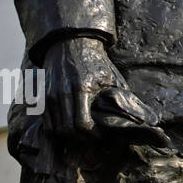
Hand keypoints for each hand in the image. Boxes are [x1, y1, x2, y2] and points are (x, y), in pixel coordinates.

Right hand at [42, 34, 169, 146]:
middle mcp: (62, 93)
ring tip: (84, 134)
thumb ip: (120, 98)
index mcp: (81, 89)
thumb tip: (139, 118)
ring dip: (69, 136)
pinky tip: (71, 126)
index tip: (101, 135)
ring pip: (55, 129)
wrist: (71, 43)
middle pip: (67, 130)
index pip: (82, 124)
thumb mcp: (111, 78)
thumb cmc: (95, 62)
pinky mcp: (43, 97)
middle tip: (93, 138)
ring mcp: (50, 96)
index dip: (92, 135)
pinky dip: (58, 129)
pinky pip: (47, 122)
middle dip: (81, 139)